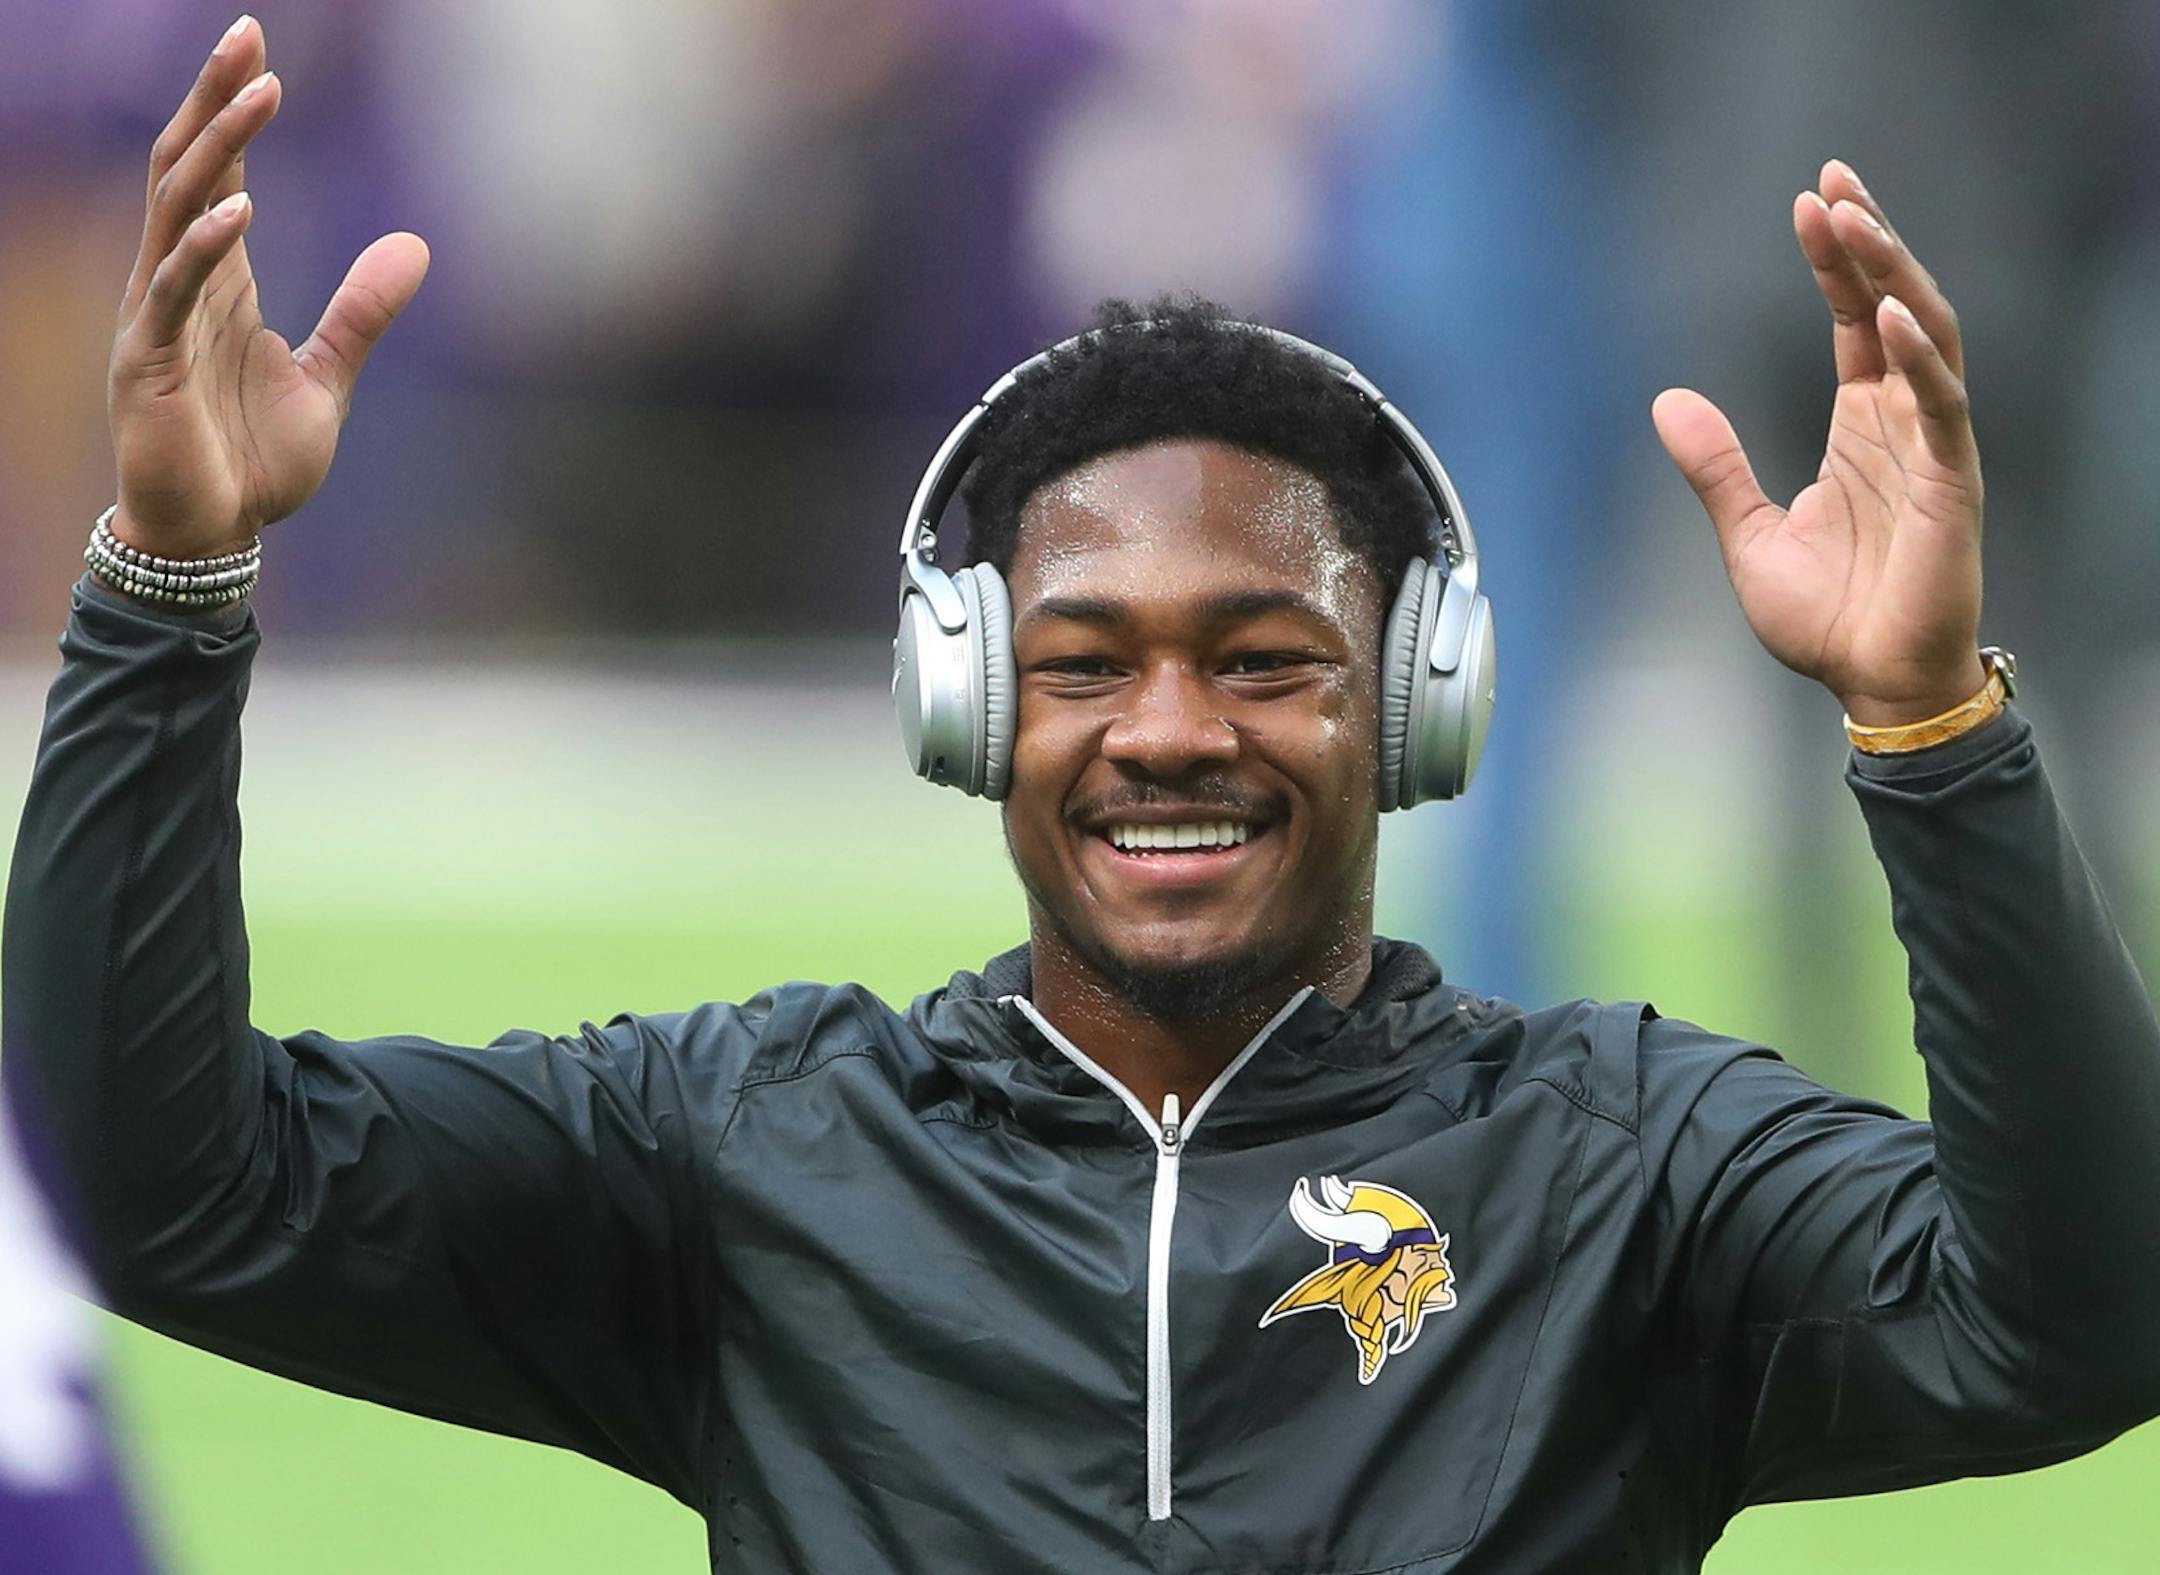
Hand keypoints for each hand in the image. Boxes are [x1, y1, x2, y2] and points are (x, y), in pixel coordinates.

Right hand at [106, 15, 429, 559]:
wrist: (218, 536)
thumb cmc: (257, 460)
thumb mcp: (327, 377)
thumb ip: (363, 312)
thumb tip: (414, 242)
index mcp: (216, 282)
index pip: (218, 175)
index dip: (232, 112)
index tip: (258, 47)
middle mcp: (175, 283)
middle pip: (187, 169)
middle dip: (215, 101)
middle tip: (246, 34)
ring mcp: (154, 318)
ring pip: (175, 209)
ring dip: (218, 151)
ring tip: (258, 93)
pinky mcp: (146, 362)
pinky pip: (171, 291)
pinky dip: (204, 247)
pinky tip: (241, 208)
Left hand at [1652, 161, 1986, 726]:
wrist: (1869, 685)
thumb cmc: (1827, 618)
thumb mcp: (1748, 532)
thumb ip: (1715, 465)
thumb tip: (1667, 399)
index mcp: (1861, 426)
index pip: (1853, 320)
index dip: (1836, 260)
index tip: (1810, 200)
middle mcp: (1902, 422)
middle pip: (1894, 305)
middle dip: (1867, 241)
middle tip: (1833, 181)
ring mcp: (1932, 447)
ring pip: (1926, 336)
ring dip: (1891, 276)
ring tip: (1854, 219)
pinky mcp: (1950, 482)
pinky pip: (1941, 406)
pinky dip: (1917, 358)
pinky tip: (1883, 316)